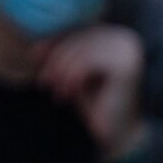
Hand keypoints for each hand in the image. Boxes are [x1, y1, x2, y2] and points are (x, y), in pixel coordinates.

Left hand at [40, 25, 146, 160]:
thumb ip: (60, 57)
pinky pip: (90, 61)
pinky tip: (69, 92)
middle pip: (81, 36)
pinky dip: (74, 75)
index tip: (33, 56)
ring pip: (83, 48)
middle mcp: (126, 37)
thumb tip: (34, 47)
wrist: (117, 132)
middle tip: (44, 81)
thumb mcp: (72, 74)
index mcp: (116, 35)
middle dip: (57, 58)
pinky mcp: (127, 64)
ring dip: (63, 70)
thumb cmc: (94, 103)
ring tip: (56, 90)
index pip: (80, 30)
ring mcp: (129, 49)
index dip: (56, 42)